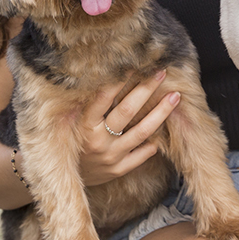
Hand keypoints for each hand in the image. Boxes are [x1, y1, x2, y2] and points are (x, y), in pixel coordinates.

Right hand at [76, 69, 174, 186]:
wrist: (63, 175)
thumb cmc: (69, 141)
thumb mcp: (72, 122)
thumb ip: (89, 104)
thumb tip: (108, 73)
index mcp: (84, 124)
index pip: (104, 97)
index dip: (120, 79)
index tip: (135, 64)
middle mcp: (97, 140)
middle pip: (127, 111)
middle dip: (146, 89)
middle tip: (161, 72)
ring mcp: (109, 157)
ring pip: (141, 132)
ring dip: (161, 113)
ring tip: (175, 97)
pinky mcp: (117, 170)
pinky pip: (142, 155)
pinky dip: (153, 143)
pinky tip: (163, 131)